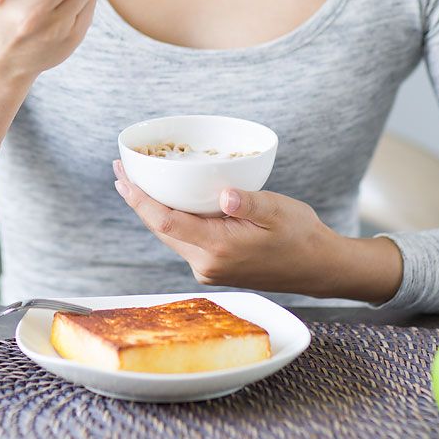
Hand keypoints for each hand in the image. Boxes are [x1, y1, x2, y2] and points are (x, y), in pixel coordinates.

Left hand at [111, 161, 403, 302]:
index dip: (140, 200)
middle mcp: (206, 264)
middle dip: (138, 200)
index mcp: (218, 249)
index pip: (166, 223)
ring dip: (151, 209)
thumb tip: (225, 195)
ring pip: (169, 235)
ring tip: (135, 181)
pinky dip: (170, 219)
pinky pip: (183, 240)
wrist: (318, 267)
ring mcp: (209, 268)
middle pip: (160, 229)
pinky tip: (167, 200)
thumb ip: (249, 203)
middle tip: (120, 170)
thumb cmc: (300, 236)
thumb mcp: (278, 212)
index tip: (122, 177)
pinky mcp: (214, 267)